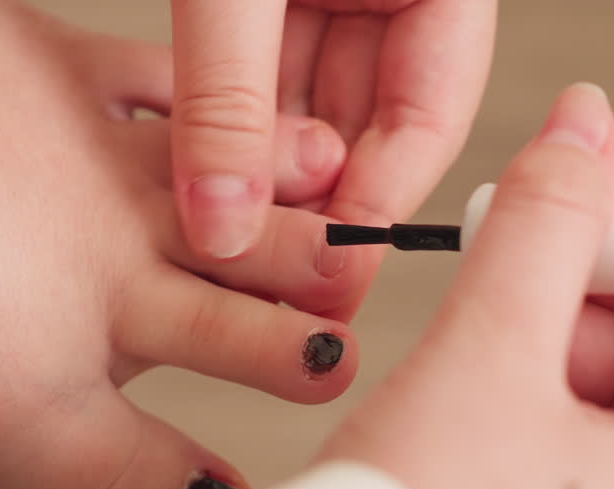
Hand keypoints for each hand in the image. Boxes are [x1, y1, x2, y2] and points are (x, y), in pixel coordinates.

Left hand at [170, 0, 494, 315]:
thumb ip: (230, 94)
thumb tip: (223, 228)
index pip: (426, 123)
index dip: (372, 211)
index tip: (325, 285)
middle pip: (362, 130)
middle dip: (307, 206)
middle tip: (261, 283)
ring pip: (298, 112)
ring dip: (254, 177)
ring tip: (218, 246)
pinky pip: (245, 78)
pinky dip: (216, 132)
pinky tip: (187, 187)